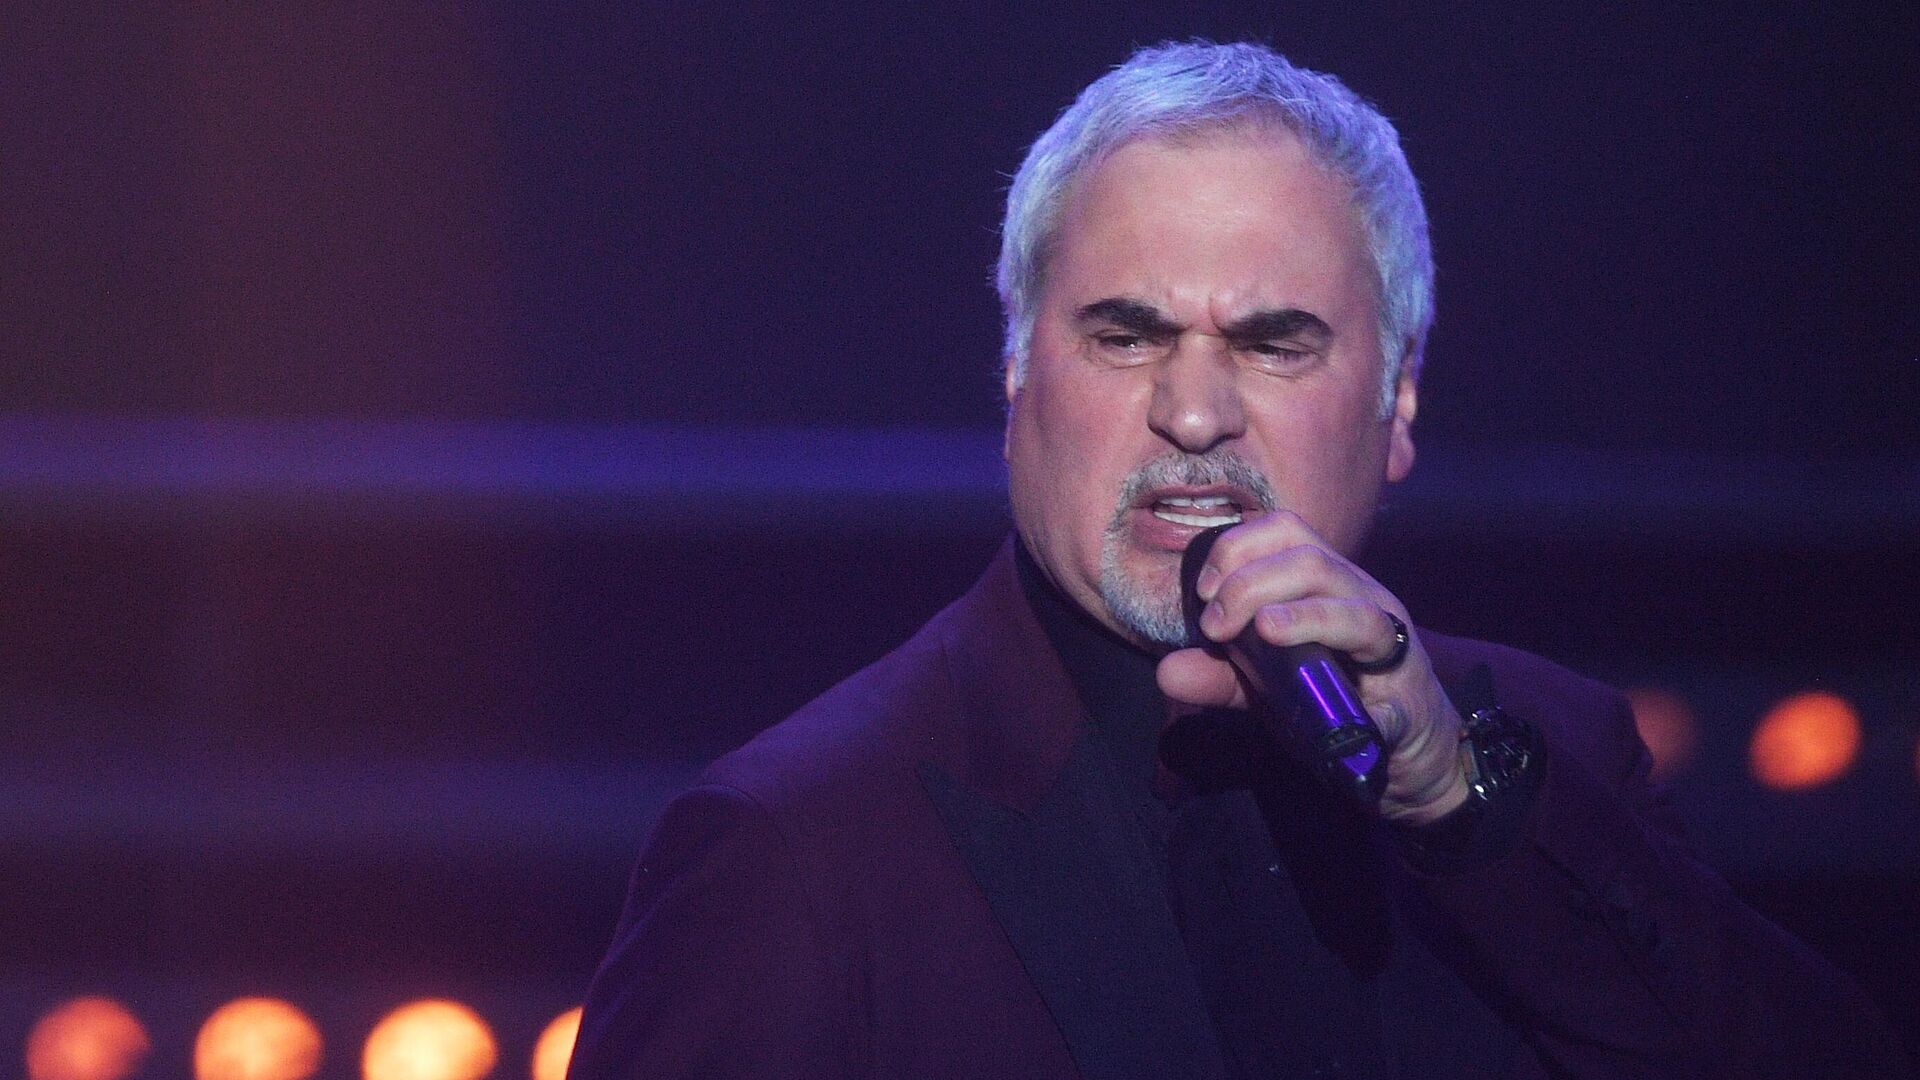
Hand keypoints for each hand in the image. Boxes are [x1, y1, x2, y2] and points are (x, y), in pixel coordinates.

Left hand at [1155, 512, 1468, 825]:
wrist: (1407, 758)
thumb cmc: (1339, 706)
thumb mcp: (1268, 691)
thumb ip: (1221, 676)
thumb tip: (1166, 671)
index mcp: (1323, 585)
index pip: (1282, 531)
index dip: (1236, 548)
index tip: (1202, 592)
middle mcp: (1357, 593)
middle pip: (1306, 555)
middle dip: (1248, 581)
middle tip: (1214, 625)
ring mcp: (1387, 629)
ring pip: (1344, 592)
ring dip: (1293, 609)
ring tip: (1259, 632)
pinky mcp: (1407, 673)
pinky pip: (1376, 646)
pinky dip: (1335, 648)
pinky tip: (1307, 668)